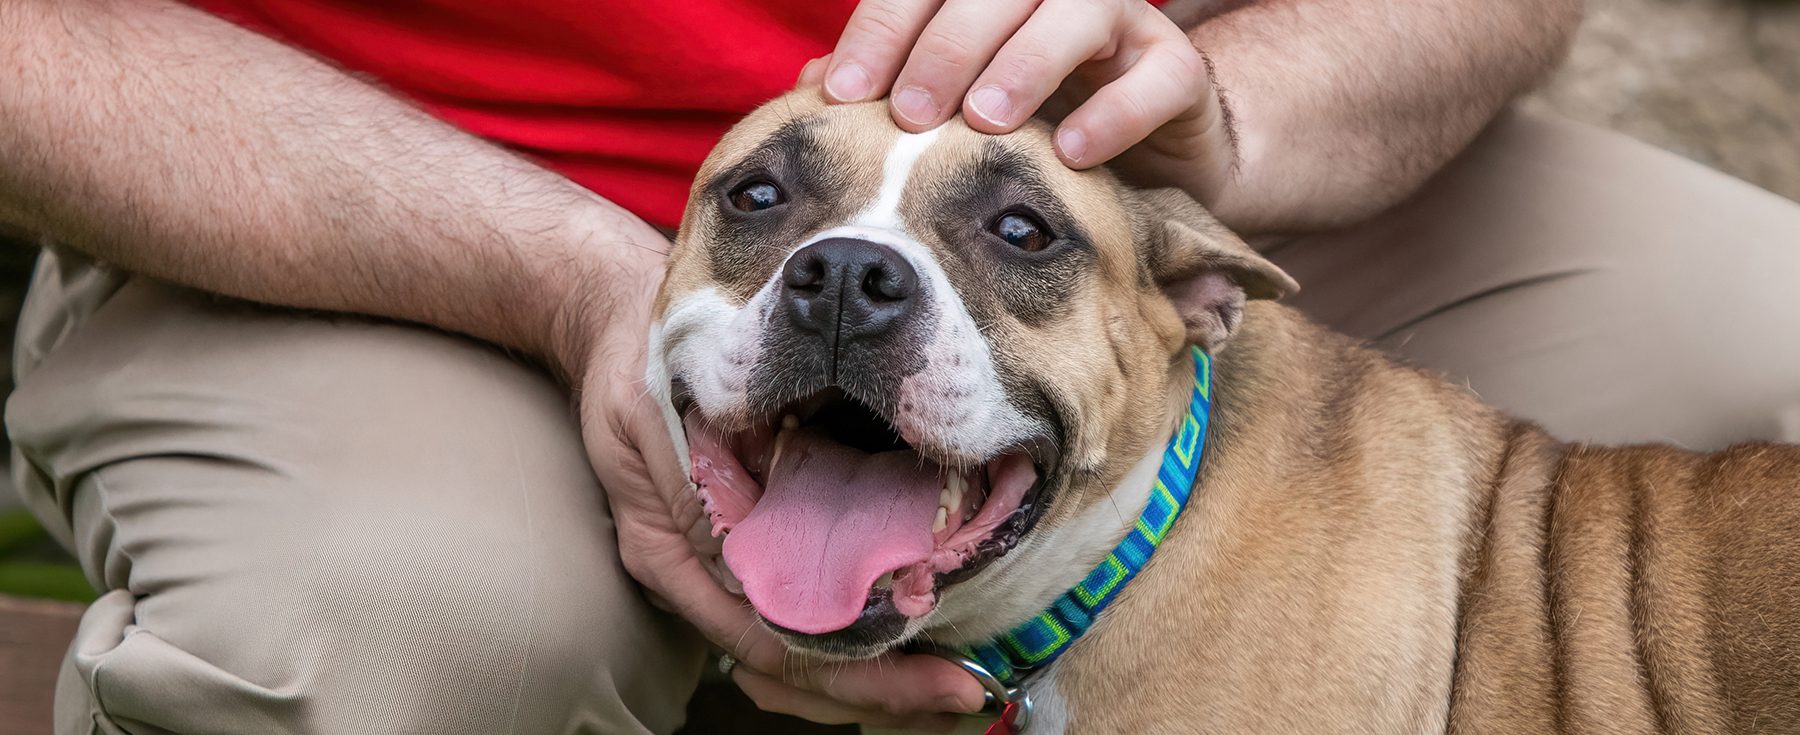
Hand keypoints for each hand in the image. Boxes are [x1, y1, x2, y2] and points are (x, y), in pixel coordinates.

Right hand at [557, 244, 984, 728]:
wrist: (613, 320)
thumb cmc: (642, 359)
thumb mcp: (659, 411)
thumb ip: (703, 487)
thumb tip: (761, 563)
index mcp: (672, 552)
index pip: (774, 641)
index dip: (859, 672)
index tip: (941, 680)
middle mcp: (696, 573)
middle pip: (791, 667)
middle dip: (877, 690)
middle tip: (960, 694)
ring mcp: (716, 565)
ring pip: (794, 654)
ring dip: (865, 676)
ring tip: (941, 683)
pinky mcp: (739, 544)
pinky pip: (795, 610)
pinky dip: (848, 629)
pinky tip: (899, 632)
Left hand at [799, 0, 1232, 203]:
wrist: (1142, 159)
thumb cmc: (1026, 124)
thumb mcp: (952, 107)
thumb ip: (887, 84)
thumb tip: (808, 86)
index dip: (882, 29)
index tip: (839, 92)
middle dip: (944, 48)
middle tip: (908, 113)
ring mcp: (1123, 22)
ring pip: (1078, 13)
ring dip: (1025, 64)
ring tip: (984, 122)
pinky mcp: (1176, 70)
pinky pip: (1156, 78)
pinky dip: (1113, 113)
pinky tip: (1070, 152)